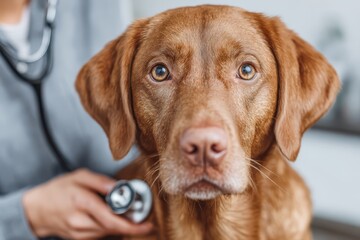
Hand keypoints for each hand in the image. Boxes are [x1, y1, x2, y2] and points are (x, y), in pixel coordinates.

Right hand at [23, 169, 152, 238]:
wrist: (37, 209)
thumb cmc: (59, 190)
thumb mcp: (79, 176)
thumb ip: (101, 181)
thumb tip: (121, 187)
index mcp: (82, 202)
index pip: (111, 219)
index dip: (133, 225)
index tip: (149, 224)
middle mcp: (81, 222)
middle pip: (113, 228)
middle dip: (131, 224)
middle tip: (144, 218)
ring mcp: (80, 234)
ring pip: (109, 232)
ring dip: (121, 225)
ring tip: (124, 213)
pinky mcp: (81, 239)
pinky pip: (102, 234)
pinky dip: (111, 226)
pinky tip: (110, 217)